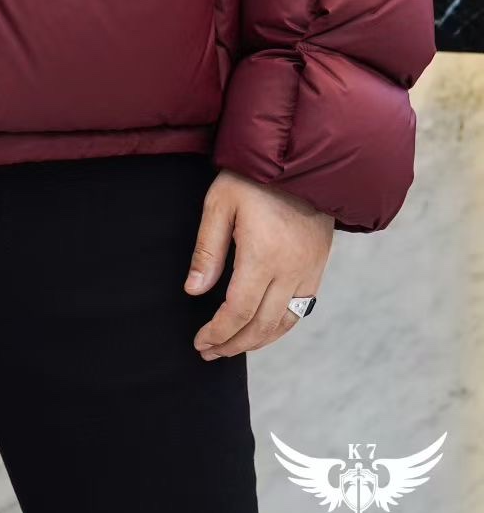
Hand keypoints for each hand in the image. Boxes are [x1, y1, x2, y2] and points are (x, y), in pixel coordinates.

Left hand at [185, 168, 332, 359]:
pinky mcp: (318, 268)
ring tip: (231, 347)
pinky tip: (262, 330)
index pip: (238, 310)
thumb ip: (207, 250)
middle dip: (233, 344)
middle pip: (261, 325)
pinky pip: (301, 311)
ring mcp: (308, 271)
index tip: (200, 341)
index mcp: (263, 255)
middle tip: (209, 352)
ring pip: (284, 323)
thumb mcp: (220, 203)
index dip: (218, 332)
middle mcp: (290, 270)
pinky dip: (280, 328)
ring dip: (257, 341)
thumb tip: (193, 291)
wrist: (304, 160)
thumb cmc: (255, 178)